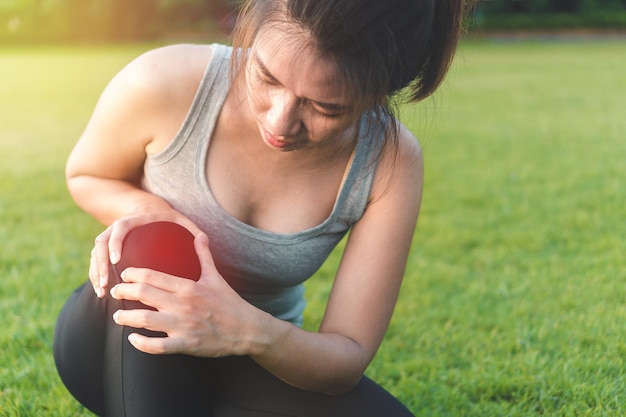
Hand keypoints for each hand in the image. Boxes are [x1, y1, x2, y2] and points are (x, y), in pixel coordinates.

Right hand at [89, 211, 200, 297]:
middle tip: (106, 283)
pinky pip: (97, 260)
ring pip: (96, 253)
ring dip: (96, 272)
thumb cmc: (166, 218)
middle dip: (101, 264)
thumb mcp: (179, 219)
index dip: (116, 242)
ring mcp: (110, 235)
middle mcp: (117, 226)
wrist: (147, 208)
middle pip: (102, 243)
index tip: (117, 260)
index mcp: (135, 219)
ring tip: (102, 292)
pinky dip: (96, 274)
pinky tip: (101, 292)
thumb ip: (190, 228)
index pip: (120, 228)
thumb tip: (203, 239)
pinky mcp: (107, 246)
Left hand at [109, 233, 265, 356]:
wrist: (246, 329)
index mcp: (188, 287)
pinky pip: (158, 346)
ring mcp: (184, 325)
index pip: (153, 276)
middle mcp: (183, 305)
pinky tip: (133, 339)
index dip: (133, 273)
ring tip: (118, 316)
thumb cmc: (229, 302)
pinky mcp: (186, 344)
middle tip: (115, 292)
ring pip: (146, 320)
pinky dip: (142, 344)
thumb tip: (200, 234)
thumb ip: (204, 256)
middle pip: (144, 294)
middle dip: (124, 292)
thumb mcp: (216, 277)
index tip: (124, 274)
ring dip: (127, 318)